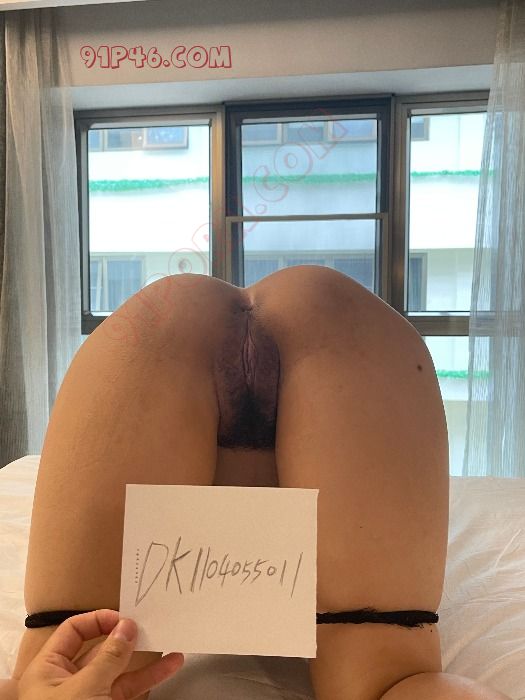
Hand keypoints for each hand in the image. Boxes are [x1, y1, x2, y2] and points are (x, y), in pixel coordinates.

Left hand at [18, 609, 183, 699]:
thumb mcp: (86, 687)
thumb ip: (109, 656)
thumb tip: (127, 626)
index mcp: (48, 668)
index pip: (73, 630)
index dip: (98, 620)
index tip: (125, 618)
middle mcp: (66, 680)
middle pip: (98, 648)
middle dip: (125, 638)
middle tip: (148, 626)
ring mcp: (87, 697)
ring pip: (118, 670)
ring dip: (144, 658)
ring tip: (167, 642)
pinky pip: (127, 688)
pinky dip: (147, 678)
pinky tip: (167, 667)